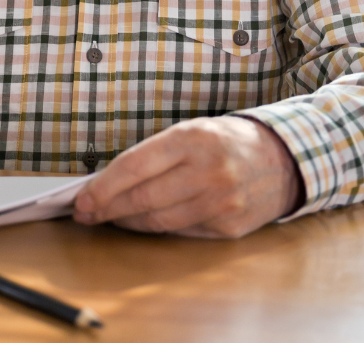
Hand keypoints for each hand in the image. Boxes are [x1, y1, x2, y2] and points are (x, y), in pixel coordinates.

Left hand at [73, 116, 303, 238]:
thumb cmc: (225, 141)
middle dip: (107, 208)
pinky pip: (181, 232)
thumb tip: (108, 181)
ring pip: (158, 222)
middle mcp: (207, 171)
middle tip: (86, 213)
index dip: (102, 187)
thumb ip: (154, 154)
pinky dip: (156, 230)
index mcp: (192, 139)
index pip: (134, 167)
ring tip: (109, 218)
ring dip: (127, 223)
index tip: (81, 199)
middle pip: (142, 199)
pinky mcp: (229, 228)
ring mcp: (220, 203)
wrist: (281, 158)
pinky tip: (141, 224)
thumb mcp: (190, 131)